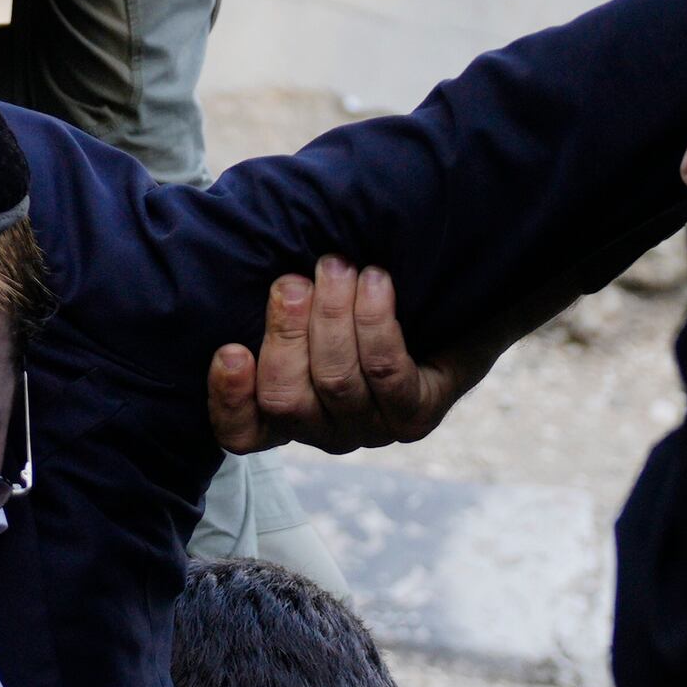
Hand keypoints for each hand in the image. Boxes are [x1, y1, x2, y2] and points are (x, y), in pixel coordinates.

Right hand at [208, 255, 475, 454]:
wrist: (458, 311)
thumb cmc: (368, 301)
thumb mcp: (311, 300)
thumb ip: (277, 296)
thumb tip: (235, 253)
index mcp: (288, 413)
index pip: (242, 432)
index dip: (229, 399)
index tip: (231, 349)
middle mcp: (326, 431)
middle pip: (286, 399)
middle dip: (285, 333)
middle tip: (293, 282)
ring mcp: (372, 429)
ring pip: (335, 381)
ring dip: (332, 317)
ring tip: (338, 266)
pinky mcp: (416, 415)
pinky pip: (387, 373)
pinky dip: (374, 323)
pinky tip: (375, 282)